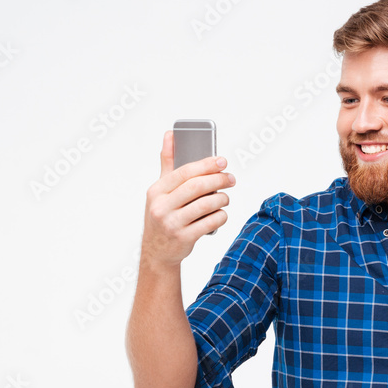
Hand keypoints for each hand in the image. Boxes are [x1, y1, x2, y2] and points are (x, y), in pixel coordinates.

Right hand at [141, 131, 234, 268]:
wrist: (157, 252)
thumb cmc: (163, 215)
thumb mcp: (160, 191)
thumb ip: (167, 163)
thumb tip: (170, 134)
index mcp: (156, 191)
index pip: (184, 172)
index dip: (206, 164)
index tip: (222, 161)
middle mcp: (161, 206)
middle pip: (196, 187)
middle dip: (218, 180)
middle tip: (231, 178)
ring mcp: (172, 223)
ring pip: (206, 205)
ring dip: (222, 199)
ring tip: (225, 198)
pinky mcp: (184, 238)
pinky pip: (211, 223)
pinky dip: (221, 216)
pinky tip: (221, 214)